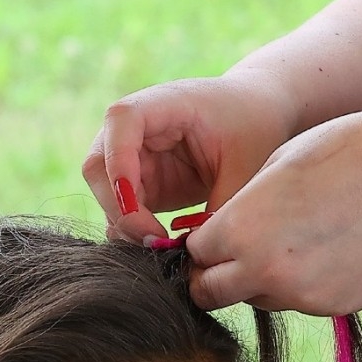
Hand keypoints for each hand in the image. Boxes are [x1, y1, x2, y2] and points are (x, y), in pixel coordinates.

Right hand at [83, 72, 299, 242]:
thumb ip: (219, 207)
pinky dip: (136, 233)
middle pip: (99, 165)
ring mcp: (136, 158)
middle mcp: (138, 129)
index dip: (120, 162)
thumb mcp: (246, 167)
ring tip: (164, 249)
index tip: (135, 203)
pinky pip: (123, 212)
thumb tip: (193, 257)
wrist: (261, 118)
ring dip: (127, 225)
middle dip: (119, 207)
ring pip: (107, 195)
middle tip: (155, 241)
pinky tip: (164, 249)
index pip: (121, 121)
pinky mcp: (143, 184)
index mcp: (164, 103)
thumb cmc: (256, 128)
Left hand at [184, 106, 361, 315]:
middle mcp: (264, 272)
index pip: (194, 255)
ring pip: (259, 299)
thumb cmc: (344, 152)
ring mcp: (301, 295)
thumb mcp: (275, 168)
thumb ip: (240, 212)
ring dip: (263, 281)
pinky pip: (302, 301)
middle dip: (216, 276)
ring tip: (299, 239)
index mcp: (239, 230)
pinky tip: (333, 248)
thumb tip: (220, 240)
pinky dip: (306, 283)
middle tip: (237, 254)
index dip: (202, 244)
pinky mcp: (334, 307)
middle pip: (212, 294)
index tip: (214, 235)